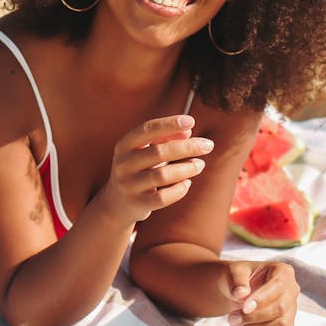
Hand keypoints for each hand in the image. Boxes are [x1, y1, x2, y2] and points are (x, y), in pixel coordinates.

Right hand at [96, 114, 213, 225]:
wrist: (117, 203)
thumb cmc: (139, 169)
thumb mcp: (146, 151)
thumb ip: (166, 139)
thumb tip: (189, 131)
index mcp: (124, 146)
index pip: (146, 129)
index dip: (169, 124)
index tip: (191, 121)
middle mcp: (123, 164)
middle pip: (158, 152)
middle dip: (187, 147)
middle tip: (208, 145)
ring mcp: (128, 185)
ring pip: (162, 175)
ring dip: (186, 168)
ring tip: (200, 164)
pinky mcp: (137, 204)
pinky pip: (162, 198)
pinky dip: (179, 190)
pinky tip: (187, 183)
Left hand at [224, 261, 298, 325]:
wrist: (236, 292)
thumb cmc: (236, 279)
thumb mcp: (232, 273)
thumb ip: (236, 281)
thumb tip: (241, 294)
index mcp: (283, 271)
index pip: (278, 286)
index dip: (262, 299)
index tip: (244, 308)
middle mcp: (292, 289)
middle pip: (281, 308)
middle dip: (254, 316)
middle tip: (232, 318)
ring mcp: (292, 308)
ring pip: (282, 325)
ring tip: (236, 323)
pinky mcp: (288, 325)